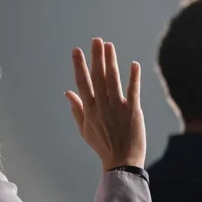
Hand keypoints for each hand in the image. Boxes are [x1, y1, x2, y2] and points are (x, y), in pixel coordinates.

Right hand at [64, 38, 145, 170]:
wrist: (121, 161)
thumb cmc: (102, 145)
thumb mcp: (84, 129)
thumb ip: (76, 109)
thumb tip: (67, 92)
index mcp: (89, 109)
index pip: (82, 83)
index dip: (79, 66)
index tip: (76, 50)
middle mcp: (102, 106)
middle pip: (98, 77)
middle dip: (96, 57)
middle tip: (96, 40)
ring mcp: (117, 108)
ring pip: (113, 81)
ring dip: (111, 62)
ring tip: (109, 45)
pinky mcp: (133, 112)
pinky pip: (133, 91)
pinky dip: (133, 78)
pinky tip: (133, 64)